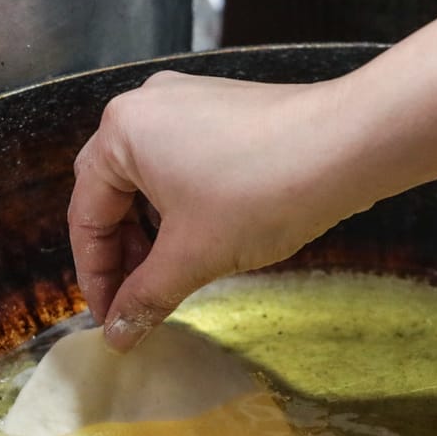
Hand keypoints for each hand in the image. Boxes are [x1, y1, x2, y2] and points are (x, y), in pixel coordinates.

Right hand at [68, 72, 378, 349]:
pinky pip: (185, 164)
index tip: (113, 321)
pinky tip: (204, 240)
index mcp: (120, 131)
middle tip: (138, 304)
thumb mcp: (193, 256)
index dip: (97, 278)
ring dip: (154, 234)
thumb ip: (146, 296)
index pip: (87, 216)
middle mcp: (146, 105)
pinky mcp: (226, 109)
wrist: (349, 144)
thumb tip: (117, 333)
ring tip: (172, 278)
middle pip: (113, 193)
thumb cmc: (262, 191)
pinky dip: (184, 208)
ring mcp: (190, 102)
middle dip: (124, 255)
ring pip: (151, 180)